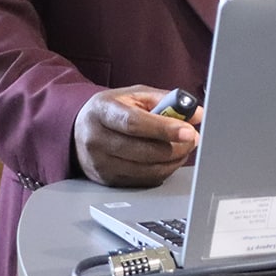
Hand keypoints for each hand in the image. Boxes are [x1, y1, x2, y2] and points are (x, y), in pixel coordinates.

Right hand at [73, 85, 201, 186]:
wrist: (79, 131)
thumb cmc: (112, 110)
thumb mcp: (135, 95)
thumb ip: (166, 101)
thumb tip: (195, 113)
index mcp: (102, 111)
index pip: (134, 123)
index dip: (163, 128)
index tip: (188, 130)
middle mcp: (96, 138)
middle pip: (142, 150)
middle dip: (175, 147)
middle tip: (193, 139)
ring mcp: (100, 163)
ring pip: (145, 169)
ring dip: (172, 160)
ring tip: (184, 148)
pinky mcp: (107, 180)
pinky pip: (143, 180)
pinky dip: (162, 171)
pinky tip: (169, 160)